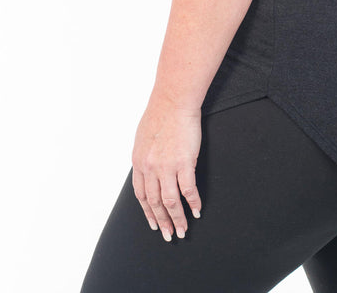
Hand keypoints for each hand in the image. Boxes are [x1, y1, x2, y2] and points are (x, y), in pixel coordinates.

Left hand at [131, 94, 202, 240]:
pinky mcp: (184, 162)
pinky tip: (197, 210)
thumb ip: (144, 155)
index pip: (141, 195)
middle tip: (169, 235)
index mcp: (139, 162)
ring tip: (184, 230)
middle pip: (155, 203)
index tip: (154, 223)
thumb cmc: (160, 113)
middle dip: (162, 222)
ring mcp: (166, 166)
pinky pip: (188, 189)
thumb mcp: (143, 137)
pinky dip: (193, 203)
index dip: (148, 212)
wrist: (173, 101)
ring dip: (178, 218)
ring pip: (170, 201)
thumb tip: (147, 166)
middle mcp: (150, 168)